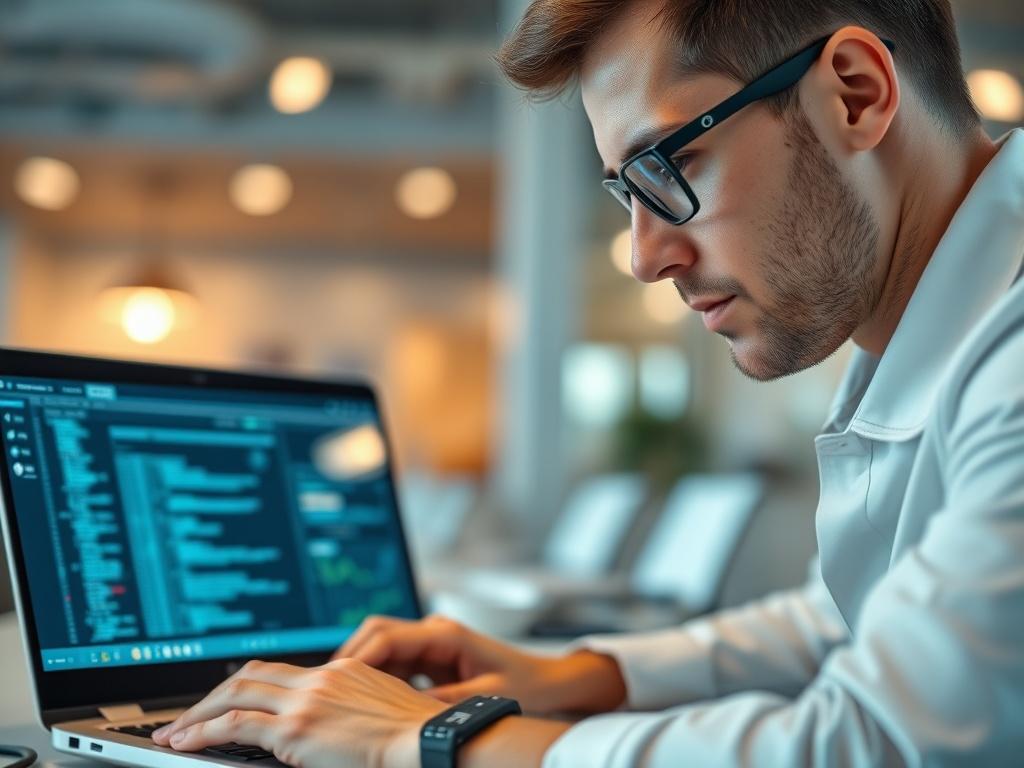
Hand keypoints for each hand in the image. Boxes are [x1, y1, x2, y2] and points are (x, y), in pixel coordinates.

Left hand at [151, 657, 446, 767]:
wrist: (431, 740)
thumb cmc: (419, 737)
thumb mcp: (383, 713)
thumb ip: (354, 712)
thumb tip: (335, 729)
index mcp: (343, 670)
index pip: (282, 671)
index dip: (249, 684)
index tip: (229, 699)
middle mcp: (320, 678)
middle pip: (251, 674)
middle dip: (214, 695)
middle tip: (189, 715)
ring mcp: (307, 700)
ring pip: (235, 694)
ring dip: (200, 713)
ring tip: (176, 732)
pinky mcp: (296, 728)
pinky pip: (235, 725)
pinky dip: (204, 732)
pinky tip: (186, 743)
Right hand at [335, 614, 626, 714]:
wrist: (550, 682)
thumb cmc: (526, 686)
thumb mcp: (485, 698)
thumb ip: (445, 702)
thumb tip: (405, 711)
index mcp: (445, 634)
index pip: (386, 636)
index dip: (357, 657)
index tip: (336, 681)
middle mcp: (434, 632)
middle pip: (375, 634)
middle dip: (349, 660)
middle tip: (326, 690)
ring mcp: (431, 643)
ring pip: (381, 649)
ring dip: (361, 671)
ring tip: (340, 700)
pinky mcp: (431, 659)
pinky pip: (394, 664)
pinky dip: (377, 680)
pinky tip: (367, 705)